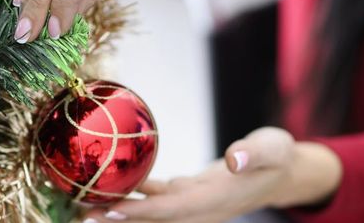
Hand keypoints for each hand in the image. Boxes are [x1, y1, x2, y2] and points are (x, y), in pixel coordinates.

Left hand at [83, 127, 296, 222]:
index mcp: (217, 199)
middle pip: (153, 220)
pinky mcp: (189, 195)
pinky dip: (134, 196)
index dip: (140, 213)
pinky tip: (110, 187)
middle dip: (117, 219)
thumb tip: (234, 158)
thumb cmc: (278, 156)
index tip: (109, 210)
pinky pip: (156, 199)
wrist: (283, 173)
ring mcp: (194, 205)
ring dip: (119, 210)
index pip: (172, 210)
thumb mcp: (273, 149)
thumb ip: (254, 153)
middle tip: (79, 213)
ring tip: (84, 205)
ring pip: (150, 213)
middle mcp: (201, 209)